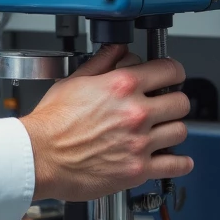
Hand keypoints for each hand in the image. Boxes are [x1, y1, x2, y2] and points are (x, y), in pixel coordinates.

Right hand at [20, 46, 191, 201]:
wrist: (39, 156)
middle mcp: (136, 112)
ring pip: (180, 131)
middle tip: (165, 106)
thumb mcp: (74, 81)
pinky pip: (175, 165)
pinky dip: (179, 162)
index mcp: (122, 86)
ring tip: (161, 131)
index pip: (170, 70)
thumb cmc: (51, 122)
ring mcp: (140, 142)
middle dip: (173, 101)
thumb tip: (118, 50)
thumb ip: (102, 63)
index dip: (172, 72)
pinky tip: (175, 158)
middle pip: (180, 102)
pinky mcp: (138, 169)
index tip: (171, 76)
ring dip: (172, 130)